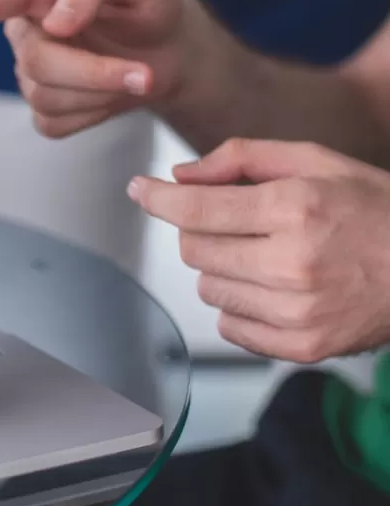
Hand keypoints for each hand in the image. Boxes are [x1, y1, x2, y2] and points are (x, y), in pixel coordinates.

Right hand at [0, 0, 229, 137]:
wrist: (174, 50)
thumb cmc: (151, 1)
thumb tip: (56, 20)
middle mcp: (26, 31)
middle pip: (35, 63)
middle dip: (93, 73)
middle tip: (144, 74)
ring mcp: (32, 74)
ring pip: (46, 98)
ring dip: (101, 92)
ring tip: (137, 73)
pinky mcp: (46, 111)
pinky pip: (57, 124)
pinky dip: (95, 114)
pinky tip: (111, 94)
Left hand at [129, 138, 389, 361]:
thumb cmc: (376, 210)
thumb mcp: (316, 161)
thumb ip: (241, 158)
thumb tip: (180, 176)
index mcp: (295, 209)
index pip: (196, 209)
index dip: (158, 198)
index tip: (140, 190)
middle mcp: (292, 263)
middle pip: (194, 249)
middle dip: (202, 229)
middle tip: (237, 221)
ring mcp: (297, 311)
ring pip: (208, 288)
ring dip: (221, 268)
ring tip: (266, 255)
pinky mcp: (302, 347)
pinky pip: (230, 326)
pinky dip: (239, 305)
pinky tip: (273, 287)